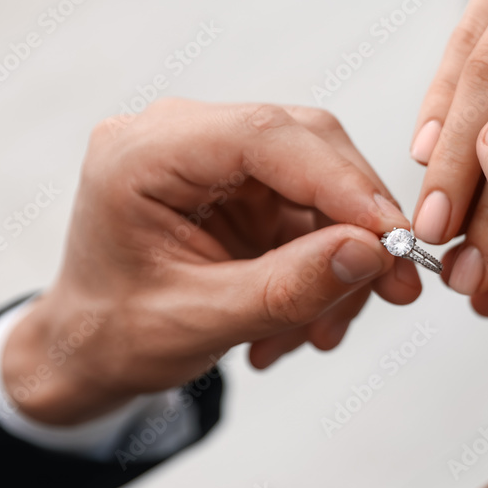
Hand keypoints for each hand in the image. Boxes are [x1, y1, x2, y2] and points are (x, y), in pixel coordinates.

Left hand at [3, 100, 419, 425]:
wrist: (90, 351)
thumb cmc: (116, 335)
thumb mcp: (198, 323)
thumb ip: (286, 288)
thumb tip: (371, 252)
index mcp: (143, 153)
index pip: (262, 136)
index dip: (340, 181)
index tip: (393, 238)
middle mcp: (183, 138)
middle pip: (307, 146)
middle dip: (358, 222)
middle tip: (397, 287)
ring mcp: (217, 161)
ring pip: (323, 182)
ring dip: (345, 258)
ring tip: (324, 332)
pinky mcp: (245, 188)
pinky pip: (314, 213)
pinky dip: (328, 267)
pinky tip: (309, 322)